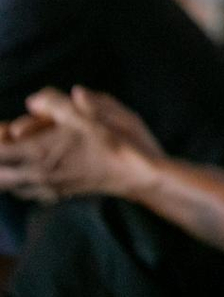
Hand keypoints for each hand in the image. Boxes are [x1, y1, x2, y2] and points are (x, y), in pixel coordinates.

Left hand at [0, 87, 157, 202]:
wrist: (137, 174)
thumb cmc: (115, 140)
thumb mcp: (89, 112)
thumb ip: (55, 103)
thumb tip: (32, 100)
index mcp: (40, 151)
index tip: (5, 128)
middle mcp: (37, 174)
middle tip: (7, 138)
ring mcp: (46, 188)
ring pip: (7, 186)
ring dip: (4, 170)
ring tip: (14, 152)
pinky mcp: (57, 195)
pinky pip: (24, 192)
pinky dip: (17, 181)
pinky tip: (27, 169)